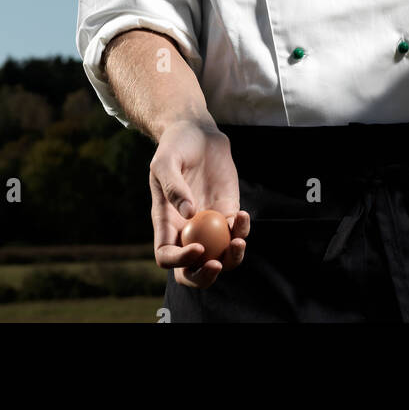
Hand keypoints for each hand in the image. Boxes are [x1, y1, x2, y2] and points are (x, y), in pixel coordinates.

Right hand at [149, 118, 249, 288]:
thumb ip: (173, 186)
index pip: (167, 256)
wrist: (197, 132)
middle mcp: (186, 231)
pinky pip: (236, 233)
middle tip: (217, 265)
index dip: (180, 260)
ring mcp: (209, 225)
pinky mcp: (228, 212)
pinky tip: (243, 215)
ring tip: (239, 242)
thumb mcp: (165, 161)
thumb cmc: (175, 146)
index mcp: (165, 224)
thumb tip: (189, 214)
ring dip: (231, 259)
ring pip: (220, 257)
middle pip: (192, 270)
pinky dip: (242, 231)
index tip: (198, 248)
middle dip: (204, 277)